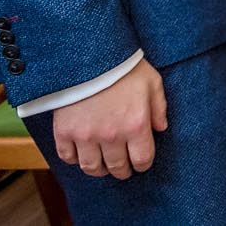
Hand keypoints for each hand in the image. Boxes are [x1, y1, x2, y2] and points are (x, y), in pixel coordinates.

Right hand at [52, 57, 166, 178]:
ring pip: (91, 168)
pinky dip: (74, 159)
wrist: (89, 55)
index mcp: (136, 125)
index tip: (140, 163)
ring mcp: (86, 136)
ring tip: (102, 165)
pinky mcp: (64, 132)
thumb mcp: (152, 82)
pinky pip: (67, 157)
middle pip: (117, 167)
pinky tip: (81, 152)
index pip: (142, 159)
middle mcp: (111, 135)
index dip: (143, 165)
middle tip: (122, 168)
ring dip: (99, 170)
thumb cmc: (124, 67)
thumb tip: (161, 128)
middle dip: (122, 171)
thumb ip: (159, 107)